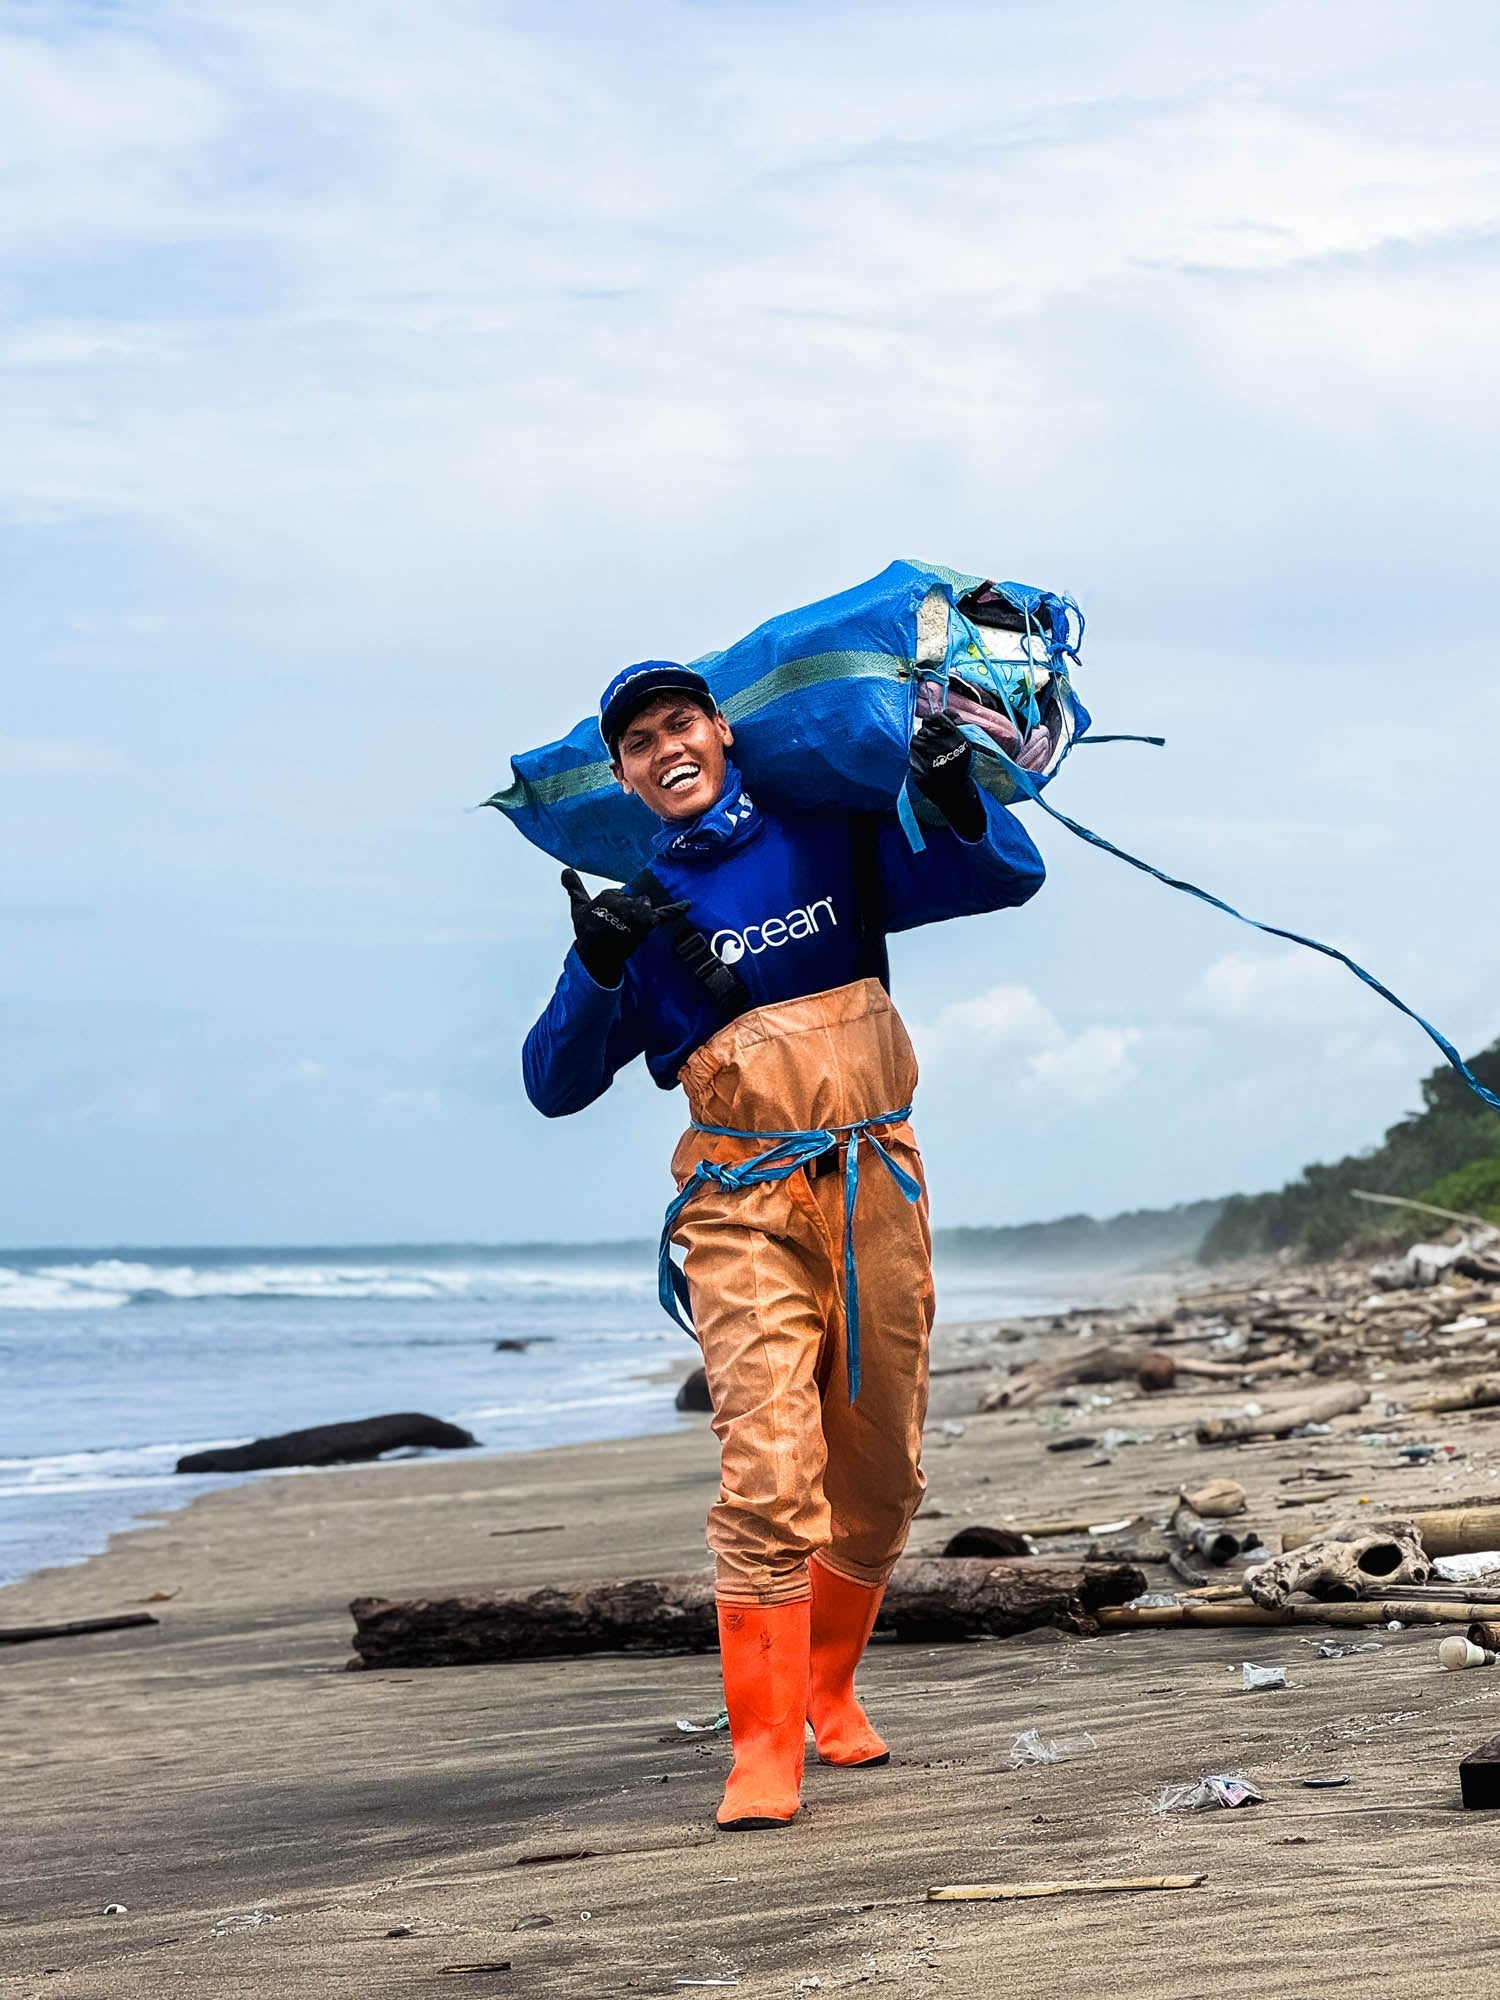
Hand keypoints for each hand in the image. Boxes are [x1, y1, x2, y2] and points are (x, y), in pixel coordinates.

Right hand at [561, 869, 685, 986]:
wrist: (596, 954)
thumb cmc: (587, 931)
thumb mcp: (579, 907)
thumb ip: (574, 888)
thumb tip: (565, 870)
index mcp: (608, 895)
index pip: (617, 896)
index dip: (612, 909)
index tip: (603, 921)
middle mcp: (623, 901)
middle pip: (633, 901)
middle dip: (627, 912)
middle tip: (615, 927)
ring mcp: (635, 913)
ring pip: (644, 907)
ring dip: (638, 916)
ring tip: (626, 928)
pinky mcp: (647, 924)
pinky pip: (665, 914)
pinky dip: (677, 909)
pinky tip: (688, 904)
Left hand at [907, 712, 984, 840]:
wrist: (956, 793)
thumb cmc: (959, 764)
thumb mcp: (965, 742)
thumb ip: (956, 723)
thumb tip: (943, 710)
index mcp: (959, 740)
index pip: (938, 718)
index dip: (931, 719)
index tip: (929, 723)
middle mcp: (947, 750)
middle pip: (924, 731)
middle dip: (925, 737)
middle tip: (931, 747)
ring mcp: (934, 764)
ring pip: (915, 742)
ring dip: (919, 747)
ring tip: (928, 756)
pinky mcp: (922, 775)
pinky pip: (911, 757)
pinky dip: (915, 760)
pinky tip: (925, 767)